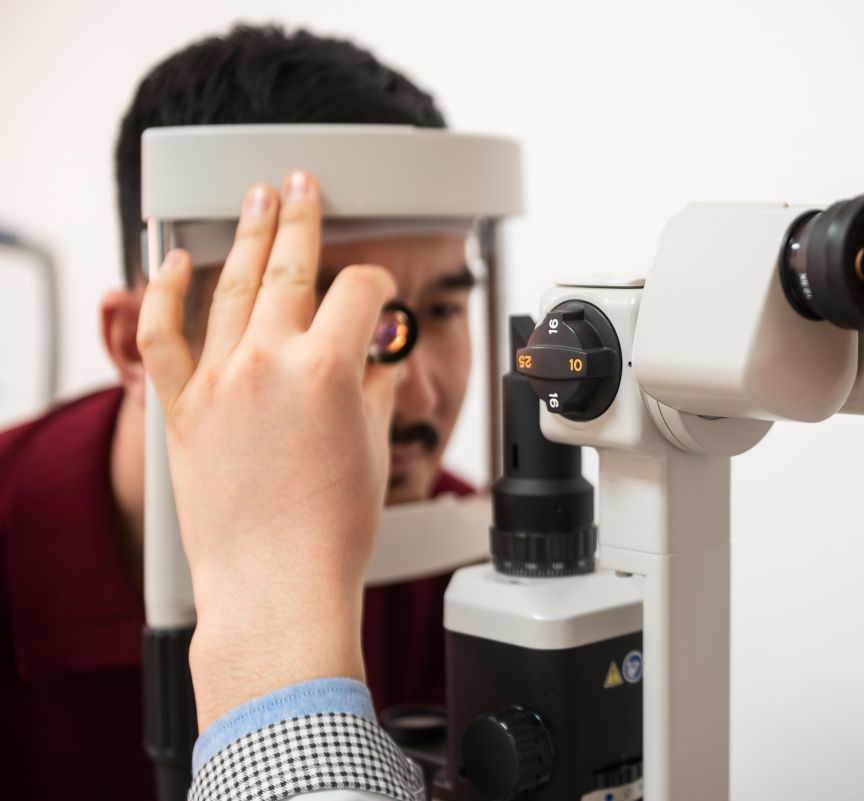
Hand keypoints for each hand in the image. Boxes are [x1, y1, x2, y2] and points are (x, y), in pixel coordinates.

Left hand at [137, 171, 398, 728]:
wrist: (275, 585)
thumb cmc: (331, 532)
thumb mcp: (373, 448)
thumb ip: (372, 390)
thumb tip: (371, 365)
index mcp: (330, 369)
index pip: (360, 291)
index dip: (379, 286)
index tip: (380, 294)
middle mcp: (270, 363)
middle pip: (293, 265)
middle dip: (304, 217)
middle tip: (303, 184)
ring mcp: (220, 382)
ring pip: (235, 287)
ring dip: (249, 237)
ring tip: (258, 202)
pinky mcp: (183, 409)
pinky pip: (165, 336)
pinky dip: (164, 293)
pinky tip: (170, 262)